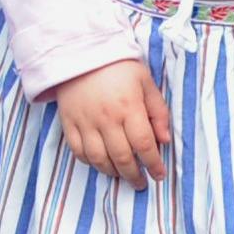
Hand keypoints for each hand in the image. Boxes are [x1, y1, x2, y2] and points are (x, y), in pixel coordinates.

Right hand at [52, 57, 172, 188]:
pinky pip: (78, 152)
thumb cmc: (118, 65)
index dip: (153, 164)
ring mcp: (85, 122)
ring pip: (99, 159)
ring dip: (113, 173)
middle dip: (134, 176)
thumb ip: (158, 111)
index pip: (144, 144)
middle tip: (141, 183)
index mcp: (129, 107)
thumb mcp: (146, 82)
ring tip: (122, 175)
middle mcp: (107, 119)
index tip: (159, 174)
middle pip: (122, 157)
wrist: (80, 50)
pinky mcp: (68, 122)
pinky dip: (90, 163)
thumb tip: (165, 140)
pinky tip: (100, 163)